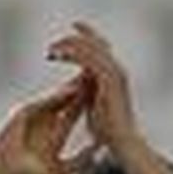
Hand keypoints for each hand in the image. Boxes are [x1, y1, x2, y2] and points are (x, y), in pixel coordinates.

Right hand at [0, 76, 92, 173]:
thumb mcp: (61, 169)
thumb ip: (80, 160)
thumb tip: (99, 154)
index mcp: (57, 130)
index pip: (76, 111)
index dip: (90, 102)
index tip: (105, 92)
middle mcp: (46, 119)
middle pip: (67, 99)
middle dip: (82, 87)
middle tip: (98, 73)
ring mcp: (34, 114)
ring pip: (55, 98)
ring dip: (70, 87)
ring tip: (86, 76)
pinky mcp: (23, 114)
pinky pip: (41, 104)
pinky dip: (54, 98)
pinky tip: (68, 91)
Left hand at [45, 20, 139, 152]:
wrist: (122, 142)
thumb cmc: (107, 130)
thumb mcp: (93, 103)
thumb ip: (86, 89)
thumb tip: (72, 85)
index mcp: (115, 73)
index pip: (99, 44)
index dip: (85, 32)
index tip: (67, 30)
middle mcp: (117, 69)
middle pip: (93, 42)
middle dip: (70, 41)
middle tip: (50, 48)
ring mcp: (114, 72)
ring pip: (88, 47)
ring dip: (67, 46)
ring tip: (50, 52)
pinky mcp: (108, 79)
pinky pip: (87, 58)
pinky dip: (70, 54)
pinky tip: (58, 56)